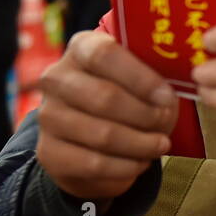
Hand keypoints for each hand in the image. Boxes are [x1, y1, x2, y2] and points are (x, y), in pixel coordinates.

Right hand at [36, 31, 178, 201]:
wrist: (93, 140)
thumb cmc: (129, 99)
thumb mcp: (144, 81)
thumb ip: (156, 81)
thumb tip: (166, 100)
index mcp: (81, 48)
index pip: (104, 55)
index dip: (140, 78)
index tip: (166, 97)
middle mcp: (57, 78)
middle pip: (104, 97)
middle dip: (145, 115)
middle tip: (166, 124)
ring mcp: (49, 116)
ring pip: (102, 134)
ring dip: (141, 144)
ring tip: (161, 145)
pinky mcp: (49, 152)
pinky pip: (94, 164)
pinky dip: (126, 166)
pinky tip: (142, 162)